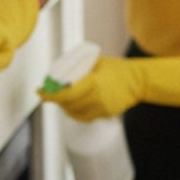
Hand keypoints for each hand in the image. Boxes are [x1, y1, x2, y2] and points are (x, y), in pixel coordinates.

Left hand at [40, 54, 179, 120]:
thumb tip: (62, 70)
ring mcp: (102, 108)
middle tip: (49, 94)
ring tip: (61, 100)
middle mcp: (97, 98)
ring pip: (75, 113)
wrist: (139, 81)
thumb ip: (82, 67)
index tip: (40, 93)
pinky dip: (76, 112)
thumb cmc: (119, 68)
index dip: (50, 96)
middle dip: (56, 101)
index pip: (66, 94)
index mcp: (94, 83)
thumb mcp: (98, 62)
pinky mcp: (106, 114)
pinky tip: (74, 106)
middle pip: (68, 105)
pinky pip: (86, 117)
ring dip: (65, 108)